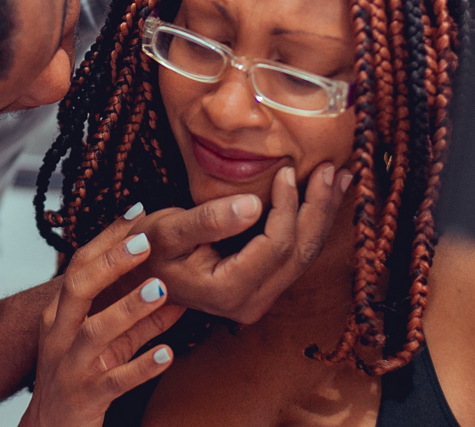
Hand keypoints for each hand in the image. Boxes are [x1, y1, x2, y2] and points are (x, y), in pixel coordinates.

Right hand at [21, 213, 183, 426]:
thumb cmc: (81, 375)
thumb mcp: (109, 343)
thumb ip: (140, 319)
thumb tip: (180, 292)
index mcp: (60, 314)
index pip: (80, 265)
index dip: (107, 237)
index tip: (136, 211)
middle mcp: (60, 335)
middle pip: (79, 288)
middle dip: (111, 264)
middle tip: (145, 244)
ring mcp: (71, 366)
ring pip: (95, 332)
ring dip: (129, 308)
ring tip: (161, 290)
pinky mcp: (86, 397)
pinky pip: (115, 380)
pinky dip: (142, 365)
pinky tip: (168, 353)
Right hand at [135, 163, 350, 322]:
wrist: (135, 277)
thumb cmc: (145, 251)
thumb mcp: (166, 231)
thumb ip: (208, 220)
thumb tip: (253, 204)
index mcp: (227, 291)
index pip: (274, 246)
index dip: (286, 206)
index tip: (287, 169)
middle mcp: (248, 304)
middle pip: (298, 254)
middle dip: (318, 209)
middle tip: (332, 170)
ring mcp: (257, 300)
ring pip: (303, 257)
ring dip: (321, 216)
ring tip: (338, 179)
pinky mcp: (261, 288)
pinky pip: (294, 256)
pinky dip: (310, 224)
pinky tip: (322, 199)